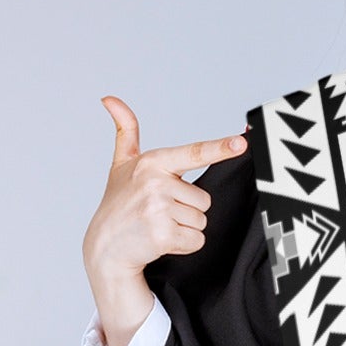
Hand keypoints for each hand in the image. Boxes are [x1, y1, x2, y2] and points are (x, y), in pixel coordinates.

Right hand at [82, 95, 247, 293]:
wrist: (105, 247)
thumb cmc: (119, 204)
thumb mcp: (121, 165)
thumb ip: (125, 131)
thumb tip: (109, 98)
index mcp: (152, 163)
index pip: (194, 154)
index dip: (220, 148)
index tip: (240, 143)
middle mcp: (155, 183)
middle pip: (204, 199)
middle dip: (188, 209)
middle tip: (160, 213)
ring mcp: (159, 208)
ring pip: (201, 220)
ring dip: (185, 228)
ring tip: (159, 226)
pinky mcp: (163, 234)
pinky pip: (196, 240)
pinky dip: (184, 245)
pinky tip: (161, 241)